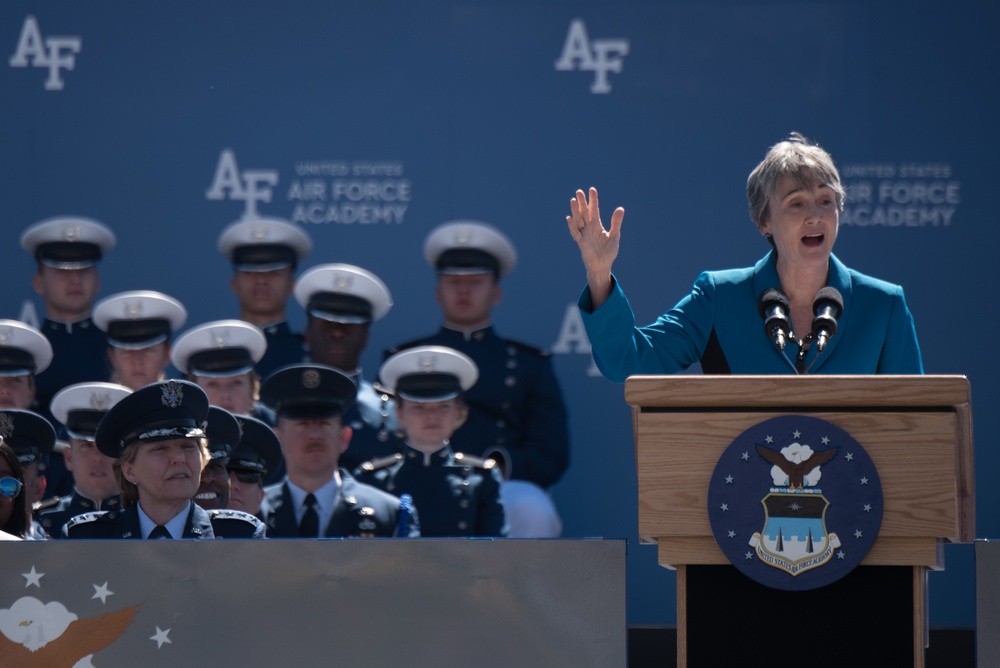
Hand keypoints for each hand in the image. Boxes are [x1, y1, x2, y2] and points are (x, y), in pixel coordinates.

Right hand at [566, 187, 623, 307]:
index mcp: (597, 226)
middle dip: (582, 202)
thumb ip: (616, 222)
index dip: (593, 200)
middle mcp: (589, 229)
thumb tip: (620, 208)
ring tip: (573, 200)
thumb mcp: (614, 236)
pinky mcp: (581, 243)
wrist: (603, 266)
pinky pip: (576, 233)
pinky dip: (572, 226)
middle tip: (579, 191)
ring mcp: (584, 235)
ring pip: (578, 220)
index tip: (592, 189)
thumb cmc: (608, 252)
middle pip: (584, 213)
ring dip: (575, 211)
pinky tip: (569, 218)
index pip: (594, 210)